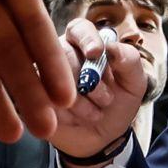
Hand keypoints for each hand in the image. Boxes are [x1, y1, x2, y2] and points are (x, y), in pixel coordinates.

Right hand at [48, 16, 148, 160]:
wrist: (103, 139)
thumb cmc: (117, 103)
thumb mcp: (134, 83)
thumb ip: (129, 61)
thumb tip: (113, 47)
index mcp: (85, 44)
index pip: (79, 28)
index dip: (87, 38)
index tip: (96, 53)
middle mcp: (60, 55)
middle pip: (64, 53)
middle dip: (89, 79)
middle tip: (107, 99)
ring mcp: (43, 77)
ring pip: (50, 76)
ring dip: (78, 98)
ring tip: (96, 113)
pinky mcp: (33, 99)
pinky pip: (39, 98)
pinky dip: (60, 111)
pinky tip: (75, 119)